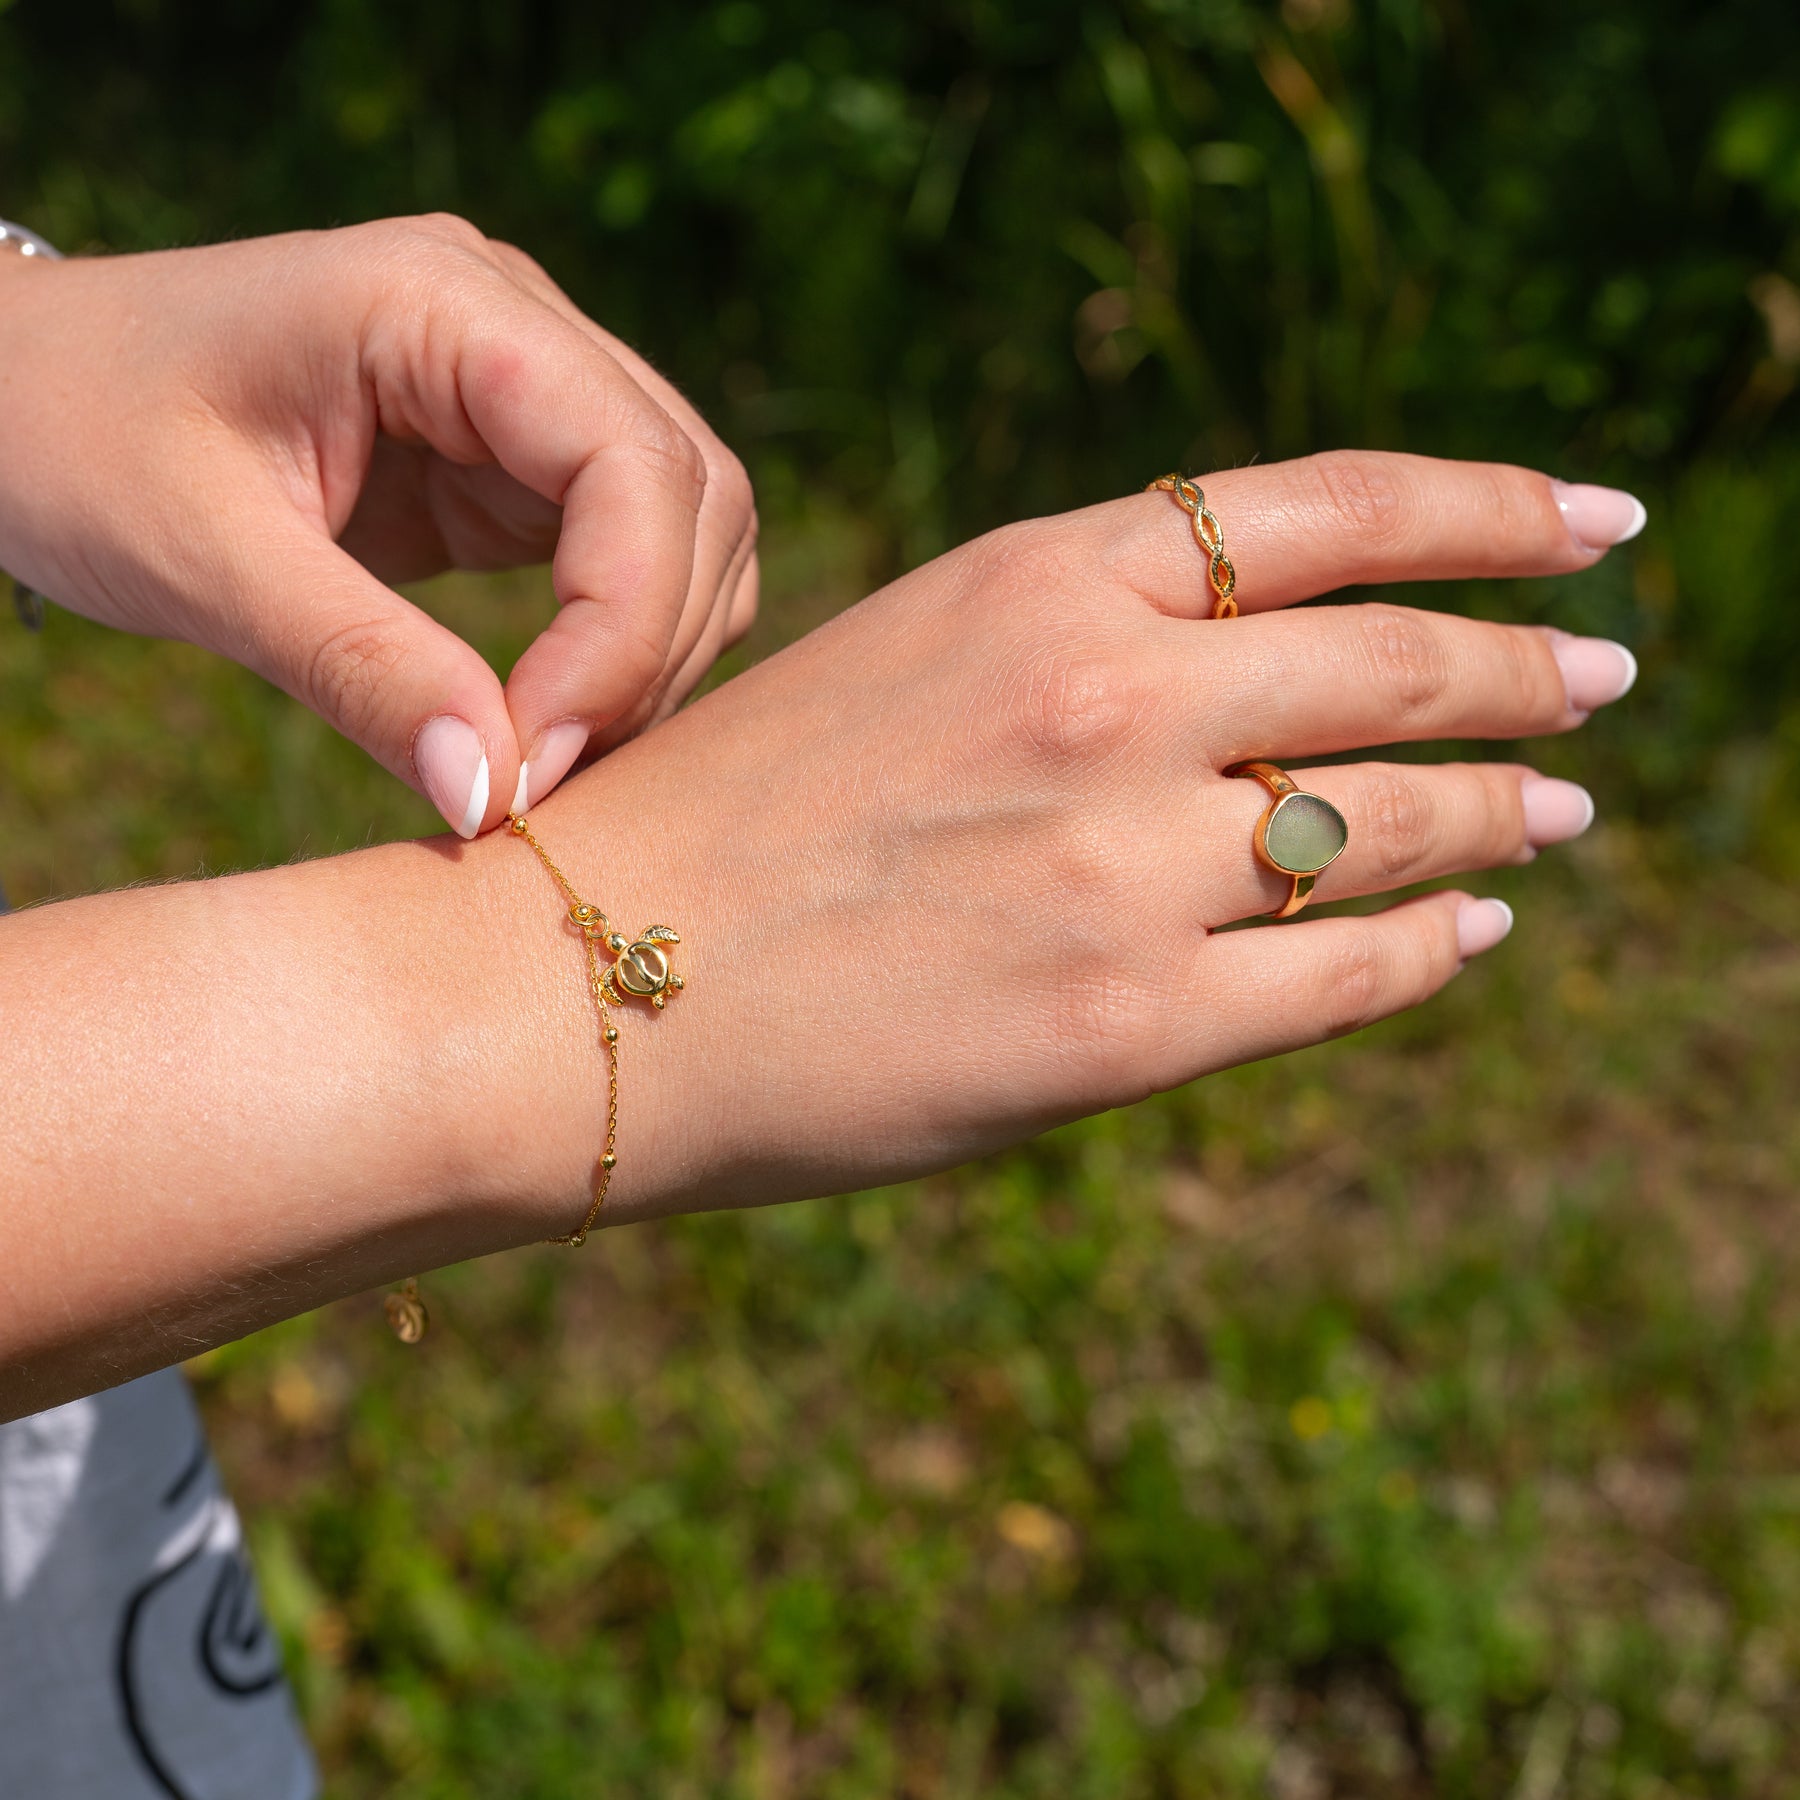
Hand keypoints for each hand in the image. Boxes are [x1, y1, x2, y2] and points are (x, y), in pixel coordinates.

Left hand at [0, 215, 757, 833]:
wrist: (9, 391)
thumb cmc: (70, 435)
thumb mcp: (199, 557)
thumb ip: (360, 670)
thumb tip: (501, 799)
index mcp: (441, 301)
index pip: (631, 461)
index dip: (625, 623)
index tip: (541, 756)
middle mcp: (513, 323)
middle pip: (693, 490)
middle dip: (649, 648)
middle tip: (544, 775)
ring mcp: (524, 387)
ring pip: (689, 522)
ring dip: (652, 651)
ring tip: (546, 755)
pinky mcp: (512, 456)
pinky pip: (631, 551)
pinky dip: (621, 642)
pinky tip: (549, 711)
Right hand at [508, 451, 1641, 1219]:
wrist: (582, 984)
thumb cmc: (733, 817)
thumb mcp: (914, 660)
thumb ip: (1086, 644)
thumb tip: (1276, 678)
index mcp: (1041, 577)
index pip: (1336, 505)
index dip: (1496, 509)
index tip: (1596, 528)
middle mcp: (1103, 698)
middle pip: (1401, 665)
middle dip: (1532, 669)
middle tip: (1600, 680)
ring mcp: (1120, 868)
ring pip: (1398, 825)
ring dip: (1502, 812)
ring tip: (1554, 812)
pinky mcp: (1122, 1030)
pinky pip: (1349, 976)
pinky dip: (1432, 947)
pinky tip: (1466, 931)